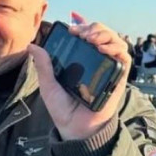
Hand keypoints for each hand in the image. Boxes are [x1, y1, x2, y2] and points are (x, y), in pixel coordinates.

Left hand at [28, 20, 130, 140]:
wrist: (75, 128)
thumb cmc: (62, 108)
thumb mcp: (48, 85)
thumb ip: (43, 65)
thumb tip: (32, 46)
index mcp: (79, 60)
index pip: (85, 35)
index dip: (82, 26)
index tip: (72, 29)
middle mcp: (95, 61)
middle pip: (101, 34)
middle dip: (93, 27)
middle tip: (82, 33)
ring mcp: (107, 68)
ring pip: (115, 41)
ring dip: (106, 34)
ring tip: (93, 38)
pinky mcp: (118, 77)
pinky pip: (123, 57)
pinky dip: (116, 48)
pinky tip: (104, 48)